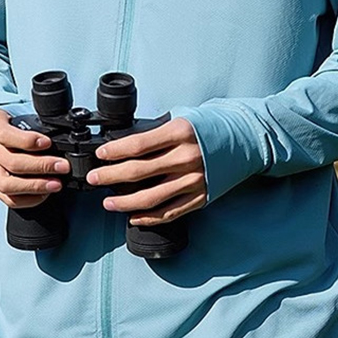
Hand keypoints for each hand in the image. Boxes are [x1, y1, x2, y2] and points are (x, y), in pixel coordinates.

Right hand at [0, 109, 69, 208]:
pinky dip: (29, 199)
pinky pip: (9, 198)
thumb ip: (36, 124)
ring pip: (8, 184)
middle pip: (11, 162)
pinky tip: (44, 193)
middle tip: (62, 166)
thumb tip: (60, 138)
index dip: (27, 141)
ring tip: (56, 184)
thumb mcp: (19, 115)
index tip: (48, 143)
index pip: (6, 135)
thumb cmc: (13, 123)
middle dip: (41, 166)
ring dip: (36, 186)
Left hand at [86, 117, 205, 225]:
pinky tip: (133, 216)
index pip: (139, 144)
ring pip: (150, 198)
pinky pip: (169, 212)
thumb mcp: (182, 120)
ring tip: (107, 203)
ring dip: (124, 202)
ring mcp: (194, 180)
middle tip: (93, 179)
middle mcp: (186, 158)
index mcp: (180, 133)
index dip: (115, 152)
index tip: (100, 156)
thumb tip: (126, 146)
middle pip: (138, 172)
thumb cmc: (209, 127)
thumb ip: (158, 134)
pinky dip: (148, 217)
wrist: (243, 140)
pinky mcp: (200, 197)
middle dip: (110, 176)